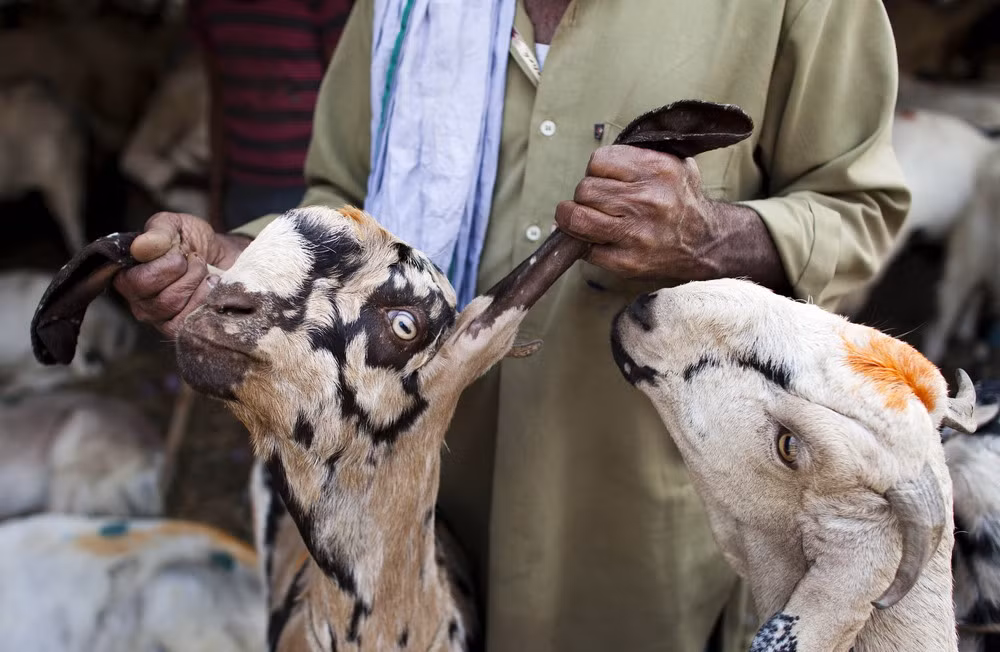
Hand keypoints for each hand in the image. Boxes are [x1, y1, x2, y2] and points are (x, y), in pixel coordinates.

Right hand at [112, 212, 250, 336]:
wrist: (220, 255)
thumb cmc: (191, 240)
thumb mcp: (173, 226)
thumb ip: (157, 232)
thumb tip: (140, 247)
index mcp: (127, 276)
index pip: (138, 282)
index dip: (167, 267)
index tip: (181, 253)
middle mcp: (138, 302)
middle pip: (162, 300)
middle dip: (188, 275)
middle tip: (196, 261)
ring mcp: (159, 319)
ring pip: (179, 310)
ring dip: (198, 284)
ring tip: (205, 272)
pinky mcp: (179, 329)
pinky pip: (190, 323)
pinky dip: (206, 299)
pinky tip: (212, 286)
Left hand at [555, 145, 785, 287]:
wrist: (705, 242)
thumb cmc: (682, 200)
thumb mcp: (674, 163)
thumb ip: (638, 155)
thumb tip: (597, 162)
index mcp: (657, 169)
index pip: (598, 161)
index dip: (595, 170)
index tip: (603, 179)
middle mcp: (647, 200)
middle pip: (584, 190)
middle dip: (585, 196)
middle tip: (597, 202)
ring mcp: (636, 233)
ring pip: (577, 219)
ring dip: (575, 219)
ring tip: (585, 218)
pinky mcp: (628, 261)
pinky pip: (586, 249)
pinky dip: (587, 245)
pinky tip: (600, 240)